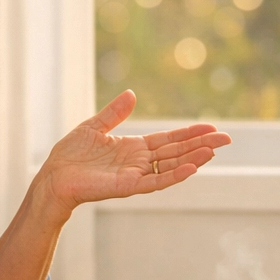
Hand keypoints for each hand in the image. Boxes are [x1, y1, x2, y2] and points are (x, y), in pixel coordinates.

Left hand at [38, 90, 231, 213]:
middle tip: (226, 139)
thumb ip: (115, 112)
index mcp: (134, 148)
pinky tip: (191, 167)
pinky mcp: (128, 186)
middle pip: (177, 152)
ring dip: (193, 159)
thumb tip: (132, 93)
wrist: (53, 176)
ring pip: (172, 166)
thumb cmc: (70, 155)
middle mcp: (139, 162)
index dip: (189, 134)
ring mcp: (136, 175)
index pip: (169, 140)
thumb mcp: (94, 126)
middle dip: (201, 145)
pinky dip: (175, 175)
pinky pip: (156, 181)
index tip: (211, 128)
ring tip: (214, 150)